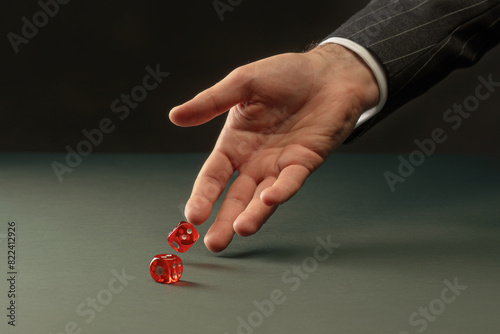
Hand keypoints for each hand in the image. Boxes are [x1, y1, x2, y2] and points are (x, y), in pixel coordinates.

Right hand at [169, 44, 378, 251]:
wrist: (327, 73)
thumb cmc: (284, 75)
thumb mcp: (242, 84)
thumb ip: (211, 102)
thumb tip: (174, 116)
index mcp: (235, 143)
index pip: (213, 176)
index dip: (202, 196)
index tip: (192, 218)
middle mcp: (255, 160)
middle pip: (236, 196)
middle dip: (224, 220)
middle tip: (214, 243)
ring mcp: (280, 164)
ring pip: (262, 197)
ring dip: (252, 215)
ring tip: (239, 231)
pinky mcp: (305, 162)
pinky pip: (291, 181)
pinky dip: (281, 191)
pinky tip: (268, 199)